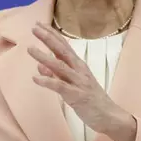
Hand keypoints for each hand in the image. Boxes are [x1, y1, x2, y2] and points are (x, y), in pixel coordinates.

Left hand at [28, 22, 136, 140]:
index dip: (52, 34)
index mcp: (78, 65)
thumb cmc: (91, 99)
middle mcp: (79, 70)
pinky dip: (47, 82)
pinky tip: (35, 78)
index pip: (63, 45)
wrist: (110, 116)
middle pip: (62, 50)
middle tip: (34, 28)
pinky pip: (60, 87)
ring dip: (44, 57)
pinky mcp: (76, 95)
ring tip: (30, 49)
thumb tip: (39, 65)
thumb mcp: (72, 84)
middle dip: (48, 38)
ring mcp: (78, 82)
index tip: (39, 24)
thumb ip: (56, 74)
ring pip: (59, 66)